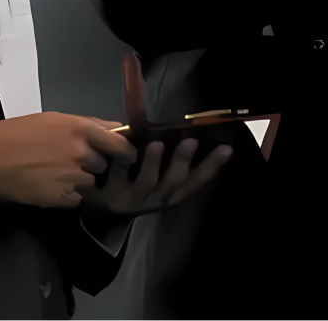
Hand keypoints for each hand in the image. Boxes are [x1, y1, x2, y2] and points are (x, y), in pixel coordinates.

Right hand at [0, 113, 136, 207]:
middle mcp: (80, 152)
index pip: (119, 142)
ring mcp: (71, 177)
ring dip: (81, 181)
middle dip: (94, 164)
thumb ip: (83, 125)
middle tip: (72, 161)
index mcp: (79, 128)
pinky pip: (76, 198)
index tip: (126, 155)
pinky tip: (50, 185)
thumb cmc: (14, 133)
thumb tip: (109, 130)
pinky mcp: (60, 198)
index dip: (125, 151)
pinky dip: (68, 195)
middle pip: (104, 164)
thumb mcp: (52, 120)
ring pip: (91, 183)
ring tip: (57, 174)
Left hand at [83, 136, 233, 216]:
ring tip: (157, 144)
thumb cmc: (135, 176)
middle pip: (175, 183)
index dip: (212, 166)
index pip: (197, 180)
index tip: (226, 149)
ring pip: (147, 183)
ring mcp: (134, 198)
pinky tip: (123, 149)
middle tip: (191, 141)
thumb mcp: (158, 171)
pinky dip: (121, 164)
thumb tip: (191, 128)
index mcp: (172, 191)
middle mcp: (157, 197)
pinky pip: (117, 177)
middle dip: (183, 162)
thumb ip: (172, 156)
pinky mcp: (111, 194)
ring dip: (154, 164)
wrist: (101, 198)